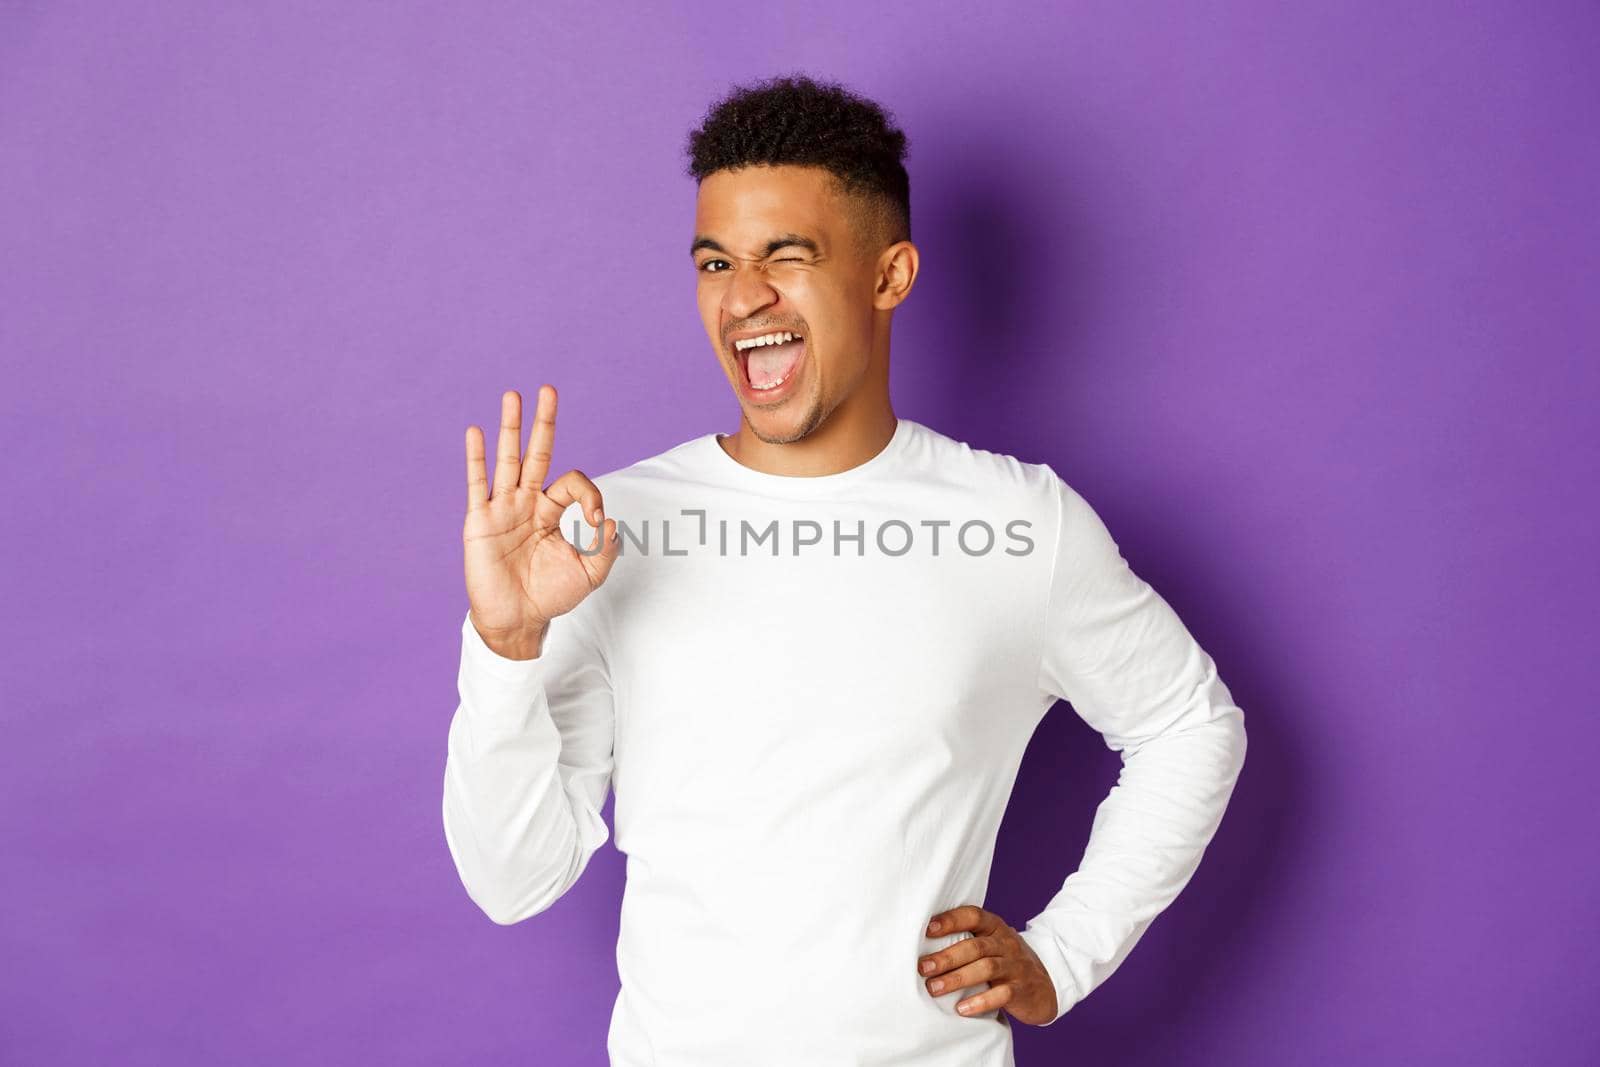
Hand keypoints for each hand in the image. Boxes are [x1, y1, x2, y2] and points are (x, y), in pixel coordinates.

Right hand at [463, 386, 620, 658]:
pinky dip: (477, 458)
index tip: (596, 521)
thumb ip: (606, 550)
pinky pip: (478, 484)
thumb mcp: (589, 575)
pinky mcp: (481, 521)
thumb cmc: (550, 597)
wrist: (517, 621)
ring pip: (508, 460)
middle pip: (536, 453)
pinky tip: (476, 431)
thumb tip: (612, 522)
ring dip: (511, 427)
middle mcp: (526, 503)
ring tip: (513, 395)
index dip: (590, 495)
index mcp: (551, 511)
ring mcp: (502, 509)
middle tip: (548, 389)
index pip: (572, 482)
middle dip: (543, 423)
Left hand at [919, 905, 1057, 1024]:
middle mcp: (1006, 943)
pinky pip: (1001, 994)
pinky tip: (962, 1009)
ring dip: (957, 978)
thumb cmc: (1005, 963)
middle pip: (974, 946)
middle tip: (922, 967)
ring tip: (934, 988)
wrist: (1046, 986)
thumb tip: (921, 945)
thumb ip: (967, 941)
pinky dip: (980, 1001)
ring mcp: (1016, 966)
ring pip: (986, 968)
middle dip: (946, 957)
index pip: (973, 916)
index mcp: (995, 927)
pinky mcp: (1021, 990)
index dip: (950, 920)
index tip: (927, 929)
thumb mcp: (992, 945)